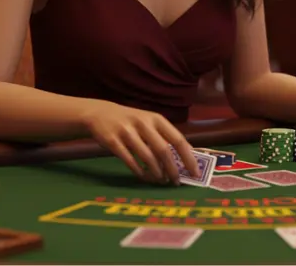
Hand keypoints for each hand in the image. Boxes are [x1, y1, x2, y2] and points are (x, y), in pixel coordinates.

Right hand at [81, 101, 199, 184]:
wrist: (100, 113)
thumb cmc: (131, 121)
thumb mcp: (149, 122)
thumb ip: (164, 136)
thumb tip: (186, 157)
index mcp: (156, 119)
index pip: (178, 139)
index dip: (188, 157)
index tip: (195, 173)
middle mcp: (143, 124)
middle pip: (163, 150)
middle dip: (172, 169)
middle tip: (176, 182)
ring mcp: (127, 132)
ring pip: (147, 158)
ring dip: (157, 173)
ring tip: (161, 180)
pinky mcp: (113, 142)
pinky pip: (130, 161)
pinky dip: (140, 172)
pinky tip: (145, 177)